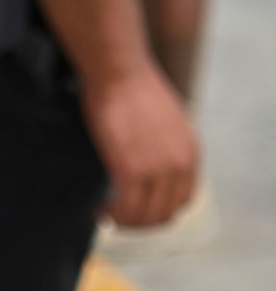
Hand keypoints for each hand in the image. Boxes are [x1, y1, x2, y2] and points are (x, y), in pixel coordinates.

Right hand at [84, 64, 198, 227]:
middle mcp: (180, 165)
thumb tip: (143, 154)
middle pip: (166, 212)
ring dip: (126, 221)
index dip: (160, 209)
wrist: (118, 69)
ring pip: (146, 215)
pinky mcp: (132, 168)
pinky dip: (114, 213)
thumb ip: (160, 141)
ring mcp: (158, 169)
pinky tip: (100, 208)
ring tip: (105, 214)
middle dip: (141, 222)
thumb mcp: (161, 116)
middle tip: (117, 216)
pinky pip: (127, 206)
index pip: (184, 199)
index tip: (137, 207)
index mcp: (190, 152)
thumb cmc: (129, 83)